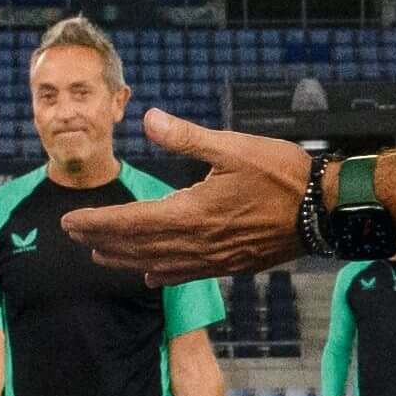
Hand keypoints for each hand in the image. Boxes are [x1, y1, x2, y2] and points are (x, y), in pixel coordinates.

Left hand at [62, 110, 310, 285]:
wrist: (326, 210)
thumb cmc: (282, 173)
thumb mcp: (233, 147)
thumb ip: (187, 137)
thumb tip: (150, 118)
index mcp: (192, 212)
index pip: (131, 221)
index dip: (97, 222)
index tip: (69, 221)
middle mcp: (197, 243)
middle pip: (137, 246)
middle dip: (101, 240)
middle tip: (72, 235)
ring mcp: (215, 259)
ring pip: (157, 264)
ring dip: (125, 259)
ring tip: (98, 256)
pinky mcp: (232, 265)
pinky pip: (187, 274)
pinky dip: (162, 274)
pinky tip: (151, 277)